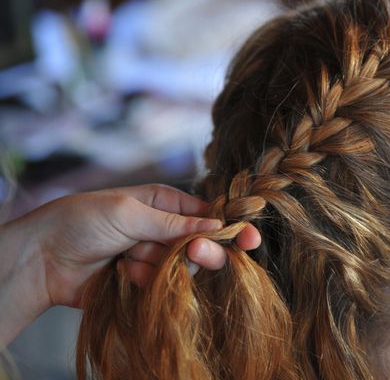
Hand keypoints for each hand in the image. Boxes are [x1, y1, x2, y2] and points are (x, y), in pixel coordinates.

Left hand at [0, 184, 260, 347]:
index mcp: (164, 203)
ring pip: (182, 267)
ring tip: (132, 260)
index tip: (250, 238)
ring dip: (162, 266)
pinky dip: (145, 281)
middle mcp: (163, 230)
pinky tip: (122, 273)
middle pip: (201, 244)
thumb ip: (175, 224)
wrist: (41, 258)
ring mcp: (152, 256)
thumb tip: (217, 226)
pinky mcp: (141, 283)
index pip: (206, 215)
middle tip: (195, 255)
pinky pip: (161, 286)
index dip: (229, 225)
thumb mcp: (130, 213)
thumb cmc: (83, 220)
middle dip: (202, 250)